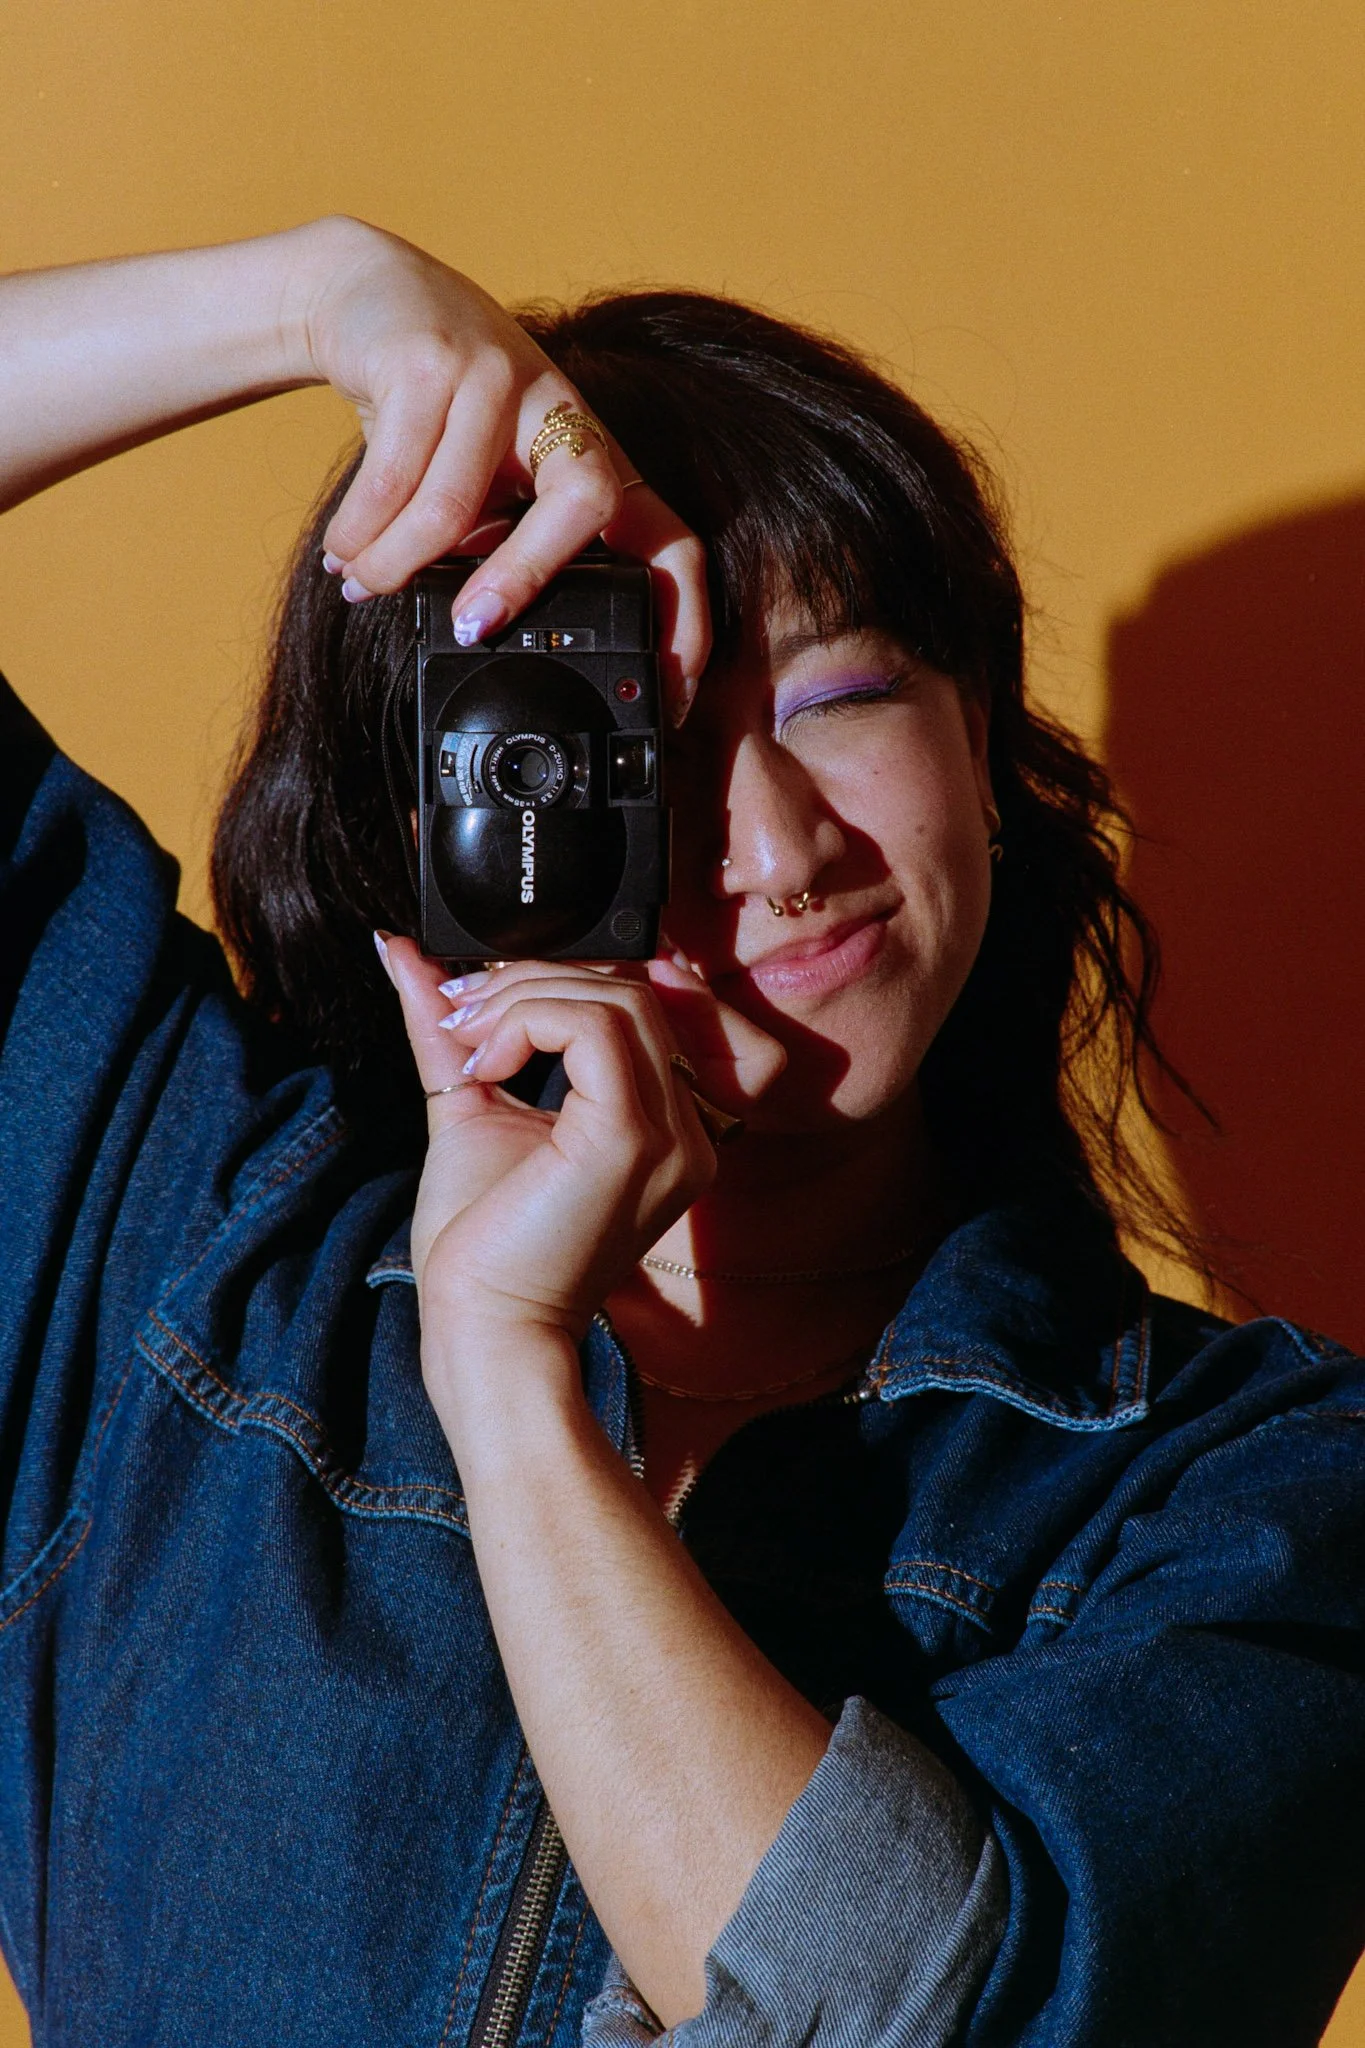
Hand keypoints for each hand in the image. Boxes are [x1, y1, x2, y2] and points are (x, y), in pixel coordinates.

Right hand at [298, 218, 709, 715]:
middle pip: (584, 503)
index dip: (684, 617)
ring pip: (455, 504)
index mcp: (595, 455)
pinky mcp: (434, 359)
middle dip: (523, 576)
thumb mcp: (488, 480)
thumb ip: (497, 546)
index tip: (670, 694)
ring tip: (362, 585)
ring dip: (395, 563)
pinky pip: (395, 475)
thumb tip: (478, 636)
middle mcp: (564, 411)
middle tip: (469, 628)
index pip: (670, 541)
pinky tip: (344, 552)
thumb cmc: (438, 409)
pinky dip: (361, 530)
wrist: (369, 296)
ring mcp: (504, 376)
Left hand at [376, 940, 785, 1429]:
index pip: (641, 1004)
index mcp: (665, 1126)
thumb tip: (404, 953)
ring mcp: (672, 1135)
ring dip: (523, 1000)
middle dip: (532, 983)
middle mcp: (687, 1131)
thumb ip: (450, 1027)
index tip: (476, 1003)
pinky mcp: (632, 1138)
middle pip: (633, 989)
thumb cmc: (482, 1244)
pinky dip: (527, 1022)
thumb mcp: (469, 1105)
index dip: (562, 980)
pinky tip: (484, 1068)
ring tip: (469, 1045)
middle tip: (459, 1016)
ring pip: (617, 997)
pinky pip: (595, 1027)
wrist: (482, 1331)